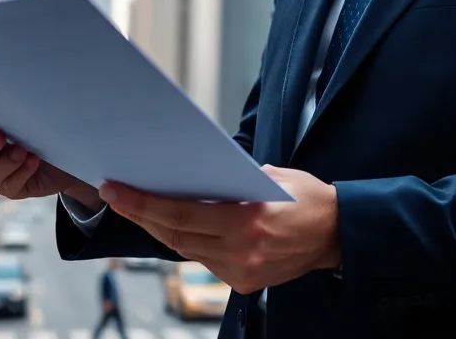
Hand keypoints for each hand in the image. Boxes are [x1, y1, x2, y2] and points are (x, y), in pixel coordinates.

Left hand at [101, 165, 339, 293]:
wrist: (338, 235)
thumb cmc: (308, 199)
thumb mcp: (273, 176)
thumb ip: (234, 178)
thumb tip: (195, 174)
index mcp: (248, 221)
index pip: (181, 214)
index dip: (143, 203)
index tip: (116, 189)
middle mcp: (241, 250)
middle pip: (175, 235)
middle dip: (141, 214)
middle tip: (116, 195)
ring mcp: (241, 270)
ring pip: (185, 249)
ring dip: (159, 228)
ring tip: (139, 207)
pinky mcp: (243, 281)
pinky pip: (203, 259)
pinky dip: (186, 241)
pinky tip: (173, 225)